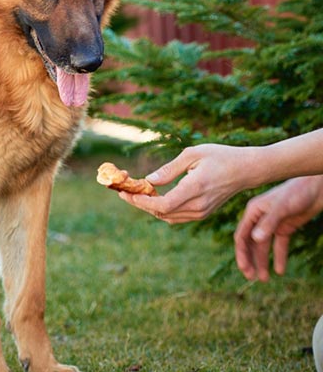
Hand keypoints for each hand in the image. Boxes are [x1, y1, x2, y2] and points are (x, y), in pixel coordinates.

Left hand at [117, 144, 259, 223]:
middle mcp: (199, 205)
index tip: (126, 194)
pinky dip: (162, 210)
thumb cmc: (221, 156)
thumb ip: (170, 169)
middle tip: (124, 193)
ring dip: (150, 208)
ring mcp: (202, 212)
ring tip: (136, 194)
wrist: (248, 169)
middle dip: (140, 204)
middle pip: (162, 213)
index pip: (163, 205)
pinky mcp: (204, 213)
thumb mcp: (193, 154)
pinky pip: (177, 217)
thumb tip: (149, 180)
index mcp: (195, 188)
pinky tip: (154, 197)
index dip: (141, 202)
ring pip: (168, 217)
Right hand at [234, 176, 322, 281]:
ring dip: (263, 262)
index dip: (241, 253)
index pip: (242, 236)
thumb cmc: (297, 192)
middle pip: (250, 243)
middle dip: (250, 261)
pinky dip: (279, 257)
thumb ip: (268, 223)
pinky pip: (279, 245)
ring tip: (264, 279)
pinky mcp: (285, 227)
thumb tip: (255, 240)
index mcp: (253, 212)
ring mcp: (272, 224)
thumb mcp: (282, 208)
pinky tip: (280, 270)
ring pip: (263, 246)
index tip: (244, 269)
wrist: (317, 187)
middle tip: (252, 278)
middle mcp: (259, 219)